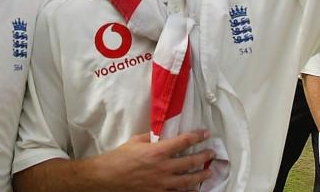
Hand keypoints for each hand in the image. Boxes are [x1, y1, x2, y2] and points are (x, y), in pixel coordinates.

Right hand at [92, 130, 212, 190]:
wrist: (107, 177)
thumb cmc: (120, 157)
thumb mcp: (136, 141)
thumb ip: (151, 137)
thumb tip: (162, 134)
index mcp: (158, 151)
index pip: (184, 142)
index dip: (197, 136)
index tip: (205, 134)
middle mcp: (163, 167)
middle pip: (191, 162)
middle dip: (204, 157)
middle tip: (212, 154)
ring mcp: (162, 183)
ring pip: (188, 181)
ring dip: (201, 176)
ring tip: (208, 173)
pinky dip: (187, 191)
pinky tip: (194, 189)